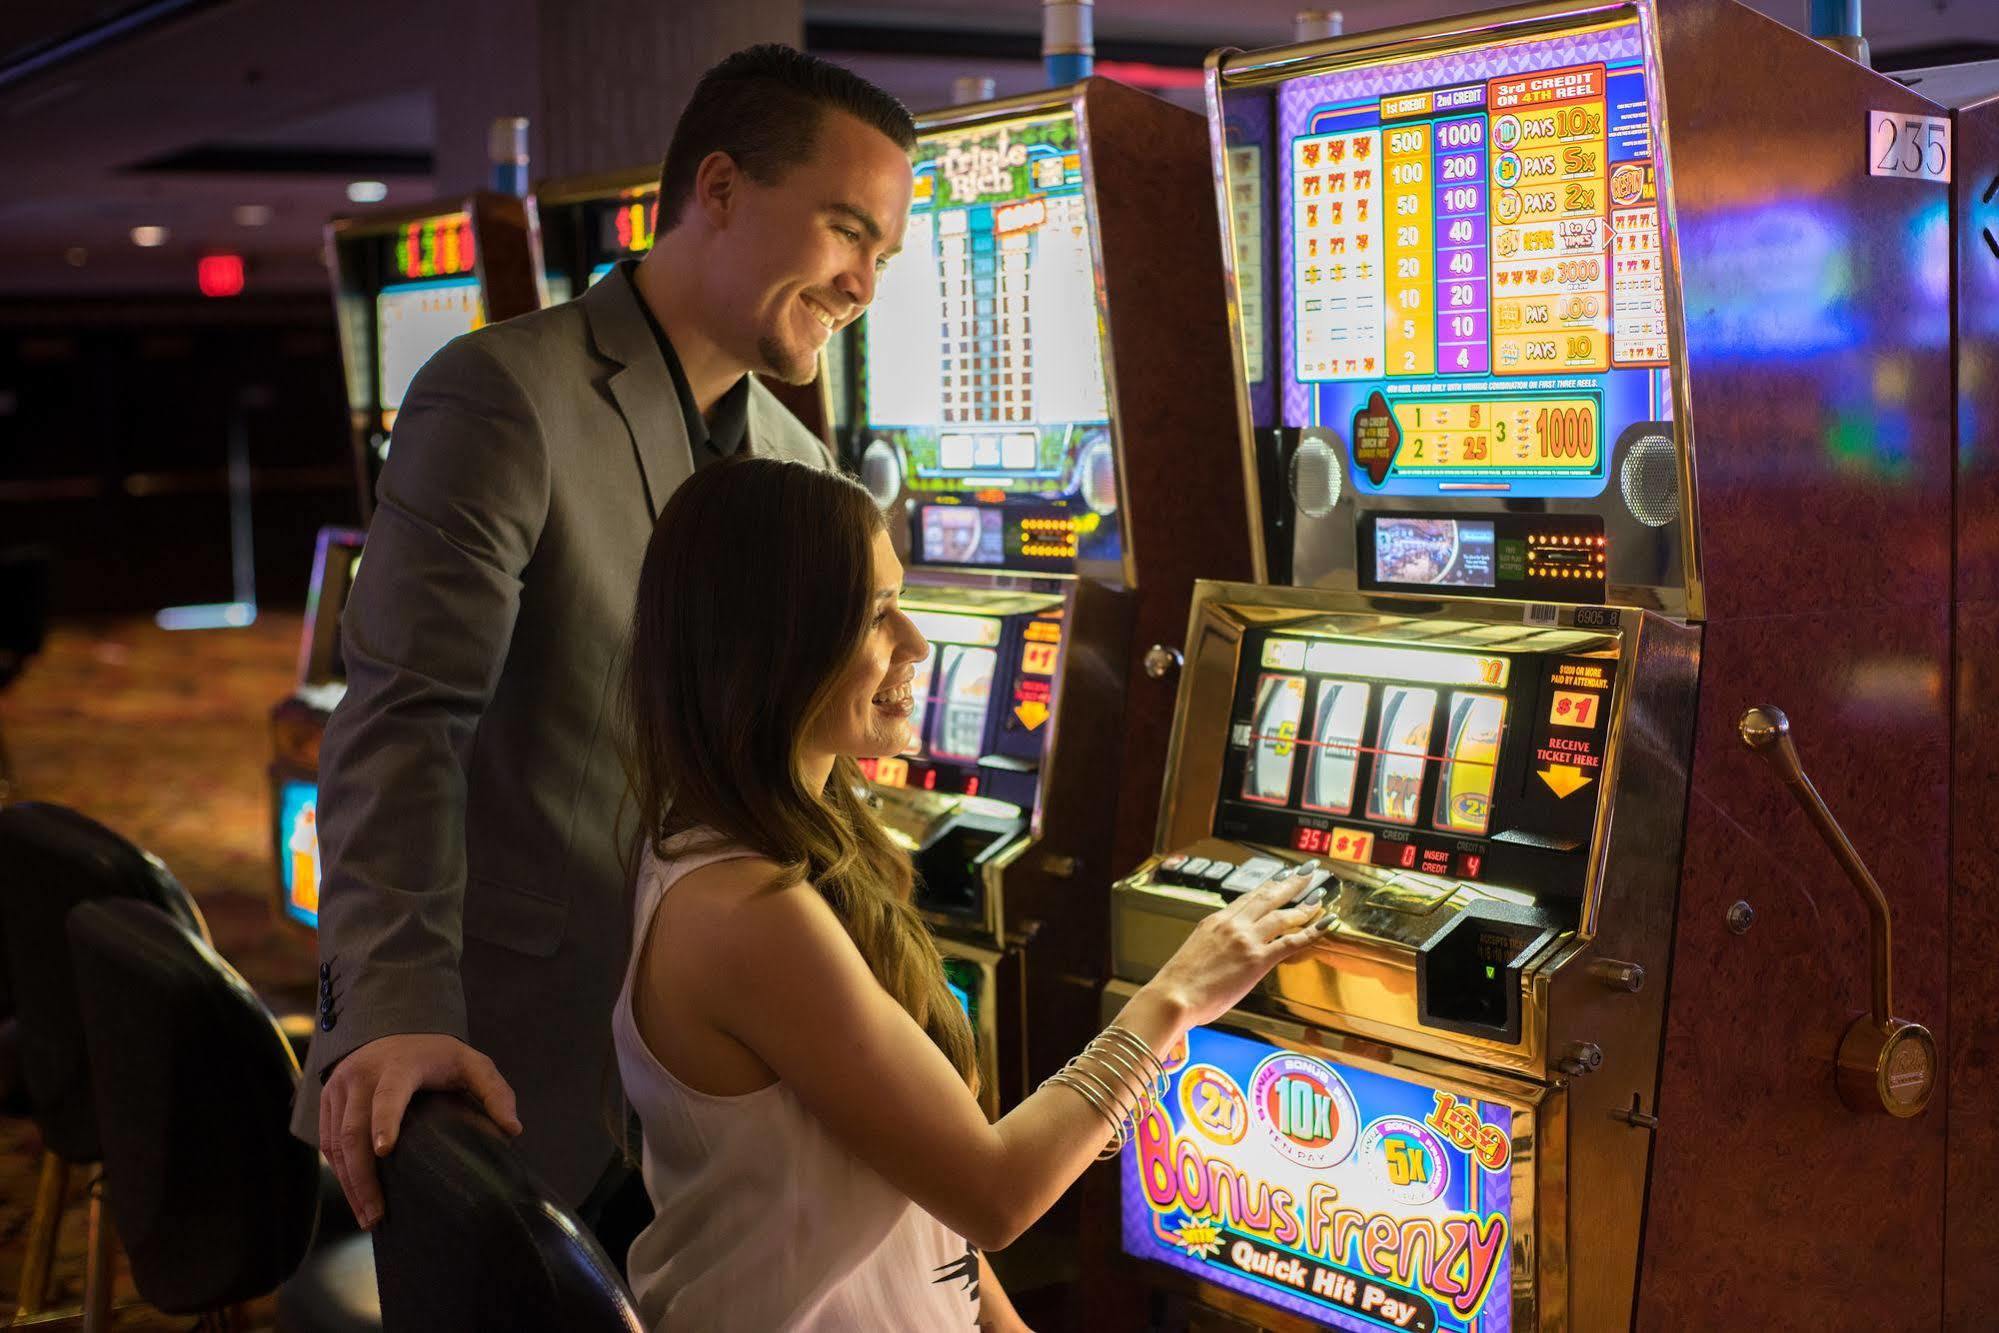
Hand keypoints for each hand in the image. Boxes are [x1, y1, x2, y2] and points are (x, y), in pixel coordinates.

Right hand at [318, 1032, 521, 1227]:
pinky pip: (326, 1141)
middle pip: (354, 1130)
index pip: (389, 1094)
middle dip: (363, 1177)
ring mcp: (339, 1087)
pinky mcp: (328, 1100)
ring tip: (368, 1217)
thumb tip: (513, 1130)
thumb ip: (495, 1092)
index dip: (385, 1121)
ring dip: (349, 1183)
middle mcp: (363, 1074)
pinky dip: (340, 1172)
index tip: (385, 1151)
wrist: (394, 1030)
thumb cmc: (437, 1055)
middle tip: (378, 1214)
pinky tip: (356, 1196)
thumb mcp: (472, 1064)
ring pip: (336, 1142)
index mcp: (400, 1065)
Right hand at [1145, 864, 1328, 1029]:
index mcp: (1215, 921)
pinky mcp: (1257, 960)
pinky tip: (1325, 923)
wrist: (1173, 996)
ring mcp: (1246, 940)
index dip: (1268, 886)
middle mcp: (1232, 925)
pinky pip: (1291, 941)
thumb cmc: (1179, 983)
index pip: (1248, 897)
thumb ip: (1214, 945)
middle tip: (1307, 873)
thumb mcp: (1196, 951)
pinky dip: (1313, 931)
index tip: (1280, 878)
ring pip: (1283, 915)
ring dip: (1305, 904)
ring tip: (1320, 897)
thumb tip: (1224, 951)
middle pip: (1268, 896)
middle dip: (1291, 883)